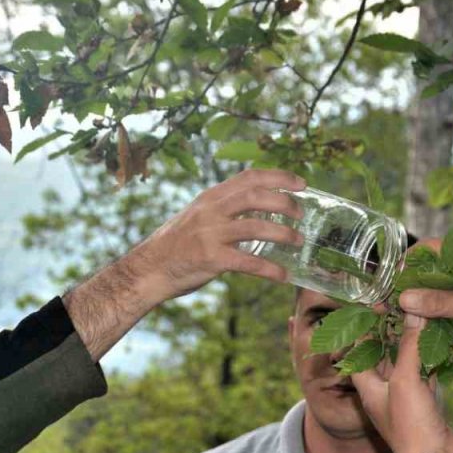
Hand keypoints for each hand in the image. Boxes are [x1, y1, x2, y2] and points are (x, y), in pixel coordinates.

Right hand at [129, 169, 305, 300]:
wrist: (150, 269)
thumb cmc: (178, 244)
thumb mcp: (199, 216)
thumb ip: (224, 209)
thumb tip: (260, 207)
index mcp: (211, 197)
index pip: (250, 176)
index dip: (279, 177)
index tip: (302, 184)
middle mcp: (211, 211)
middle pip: (255, 196)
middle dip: (284, 203)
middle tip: (302, 215)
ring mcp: (210, 234)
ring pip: (255, 227)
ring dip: (283, 234)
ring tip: (298, 241)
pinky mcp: (210, 259)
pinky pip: (247, 263)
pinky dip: (269, 269)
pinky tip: (283, 276)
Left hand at [350, 315, 452, 452]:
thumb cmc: (411, 426)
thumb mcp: (406, 381)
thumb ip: (409, 346)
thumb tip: (412, 311)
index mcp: (368, 386)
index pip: (359, 350)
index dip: (364, 327)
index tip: (377, 305)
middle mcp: (383, 390)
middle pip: (383, 354)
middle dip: (392, 331)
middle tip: (404, 305)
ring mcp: (405, 397)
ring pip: (406, 362)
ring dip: (413, 342)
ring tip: (422, 315)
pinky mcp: (425, 402)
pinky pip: (425, 374)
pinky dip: (430, 358)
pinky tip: (441, 341)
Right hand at [398, 240, 452, 364]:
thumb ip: (442, 302)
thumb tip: (404, 298)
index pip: (433, 248)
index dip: (411, 259)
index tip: (393, 278)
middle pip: (429, 274)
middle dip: (408, 286)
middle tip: (387, 303)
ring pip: (432, 296)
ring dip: (415, 306)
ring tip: (394, 318)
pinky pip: (440, 314)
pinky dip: (427, 320)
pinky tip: (412, 329)